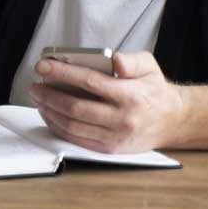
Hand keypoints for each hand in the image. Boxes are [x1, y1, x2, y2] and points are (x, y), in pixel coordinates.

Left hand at [29, 50, 186, 152]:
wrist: (172, 121)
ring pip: (73, 126)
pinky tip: (50, 115)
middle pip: (76, 107)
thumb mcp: (149, 66)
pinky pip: (77, 140)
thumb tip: (115, 60)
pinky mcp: (109, 149)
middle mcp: (121, 118)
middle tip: (35, 85)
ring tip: (39, 98)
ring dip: (50, 112)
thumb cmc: (154, 89)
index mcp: (130, 95)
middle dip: (49, 95)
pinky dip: (59, 127)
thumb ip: (131, 60)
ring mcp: (115, 136)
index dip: (62, 73)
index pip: (89, 81)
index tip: (42, 65)